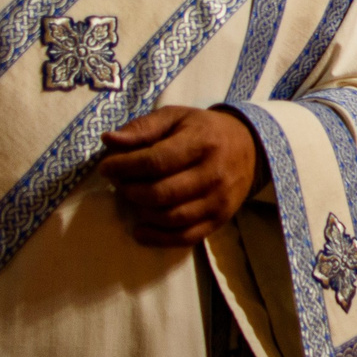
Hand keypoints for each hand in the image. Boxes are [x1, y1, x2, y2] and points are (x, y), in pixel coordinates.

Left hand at [99, 106, 262, 247]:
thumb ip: (142, 128)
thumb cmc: (204, 130)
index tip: (106, 167)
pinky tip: (140, 231)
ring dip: (142, 212)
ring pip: (171, 217)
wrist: (250, 147)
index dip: (124, 166)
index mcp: (202, 142)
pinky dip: (158, 238)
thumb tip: (109, 141)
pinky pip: (186, 237)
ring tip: (132, 199)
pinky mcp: (220, 219)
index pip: (156, 161)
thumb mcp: (175, 117)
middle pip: (161, 192)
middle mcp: (213, 173)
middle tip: (119, 183)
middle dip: (130, 190)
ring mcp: (218, 200)